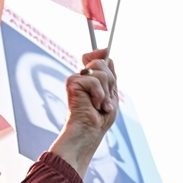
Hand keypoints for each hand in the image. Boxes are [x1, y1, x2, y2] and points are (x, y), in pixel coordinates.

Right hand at [50, 49, 118, 178]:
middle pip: (102, 63)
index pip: (98, 58)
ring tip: (100, 105)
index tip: (105, 51)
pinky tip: (93, 105)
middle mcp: (82, 77)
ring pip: (100, 71)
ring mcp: (76, 79)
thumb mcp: (110, 93)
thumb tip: (105, 50)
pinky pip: (94, 81)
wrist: (90, 131)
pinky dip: (99, 95)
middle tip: (104, 100)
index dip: (102, 54)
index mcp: (91, 79)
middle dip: (110, 82)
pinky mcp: (72, 83)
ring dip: (105, 92)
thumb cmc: (100, 118)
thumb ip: (109, 73)